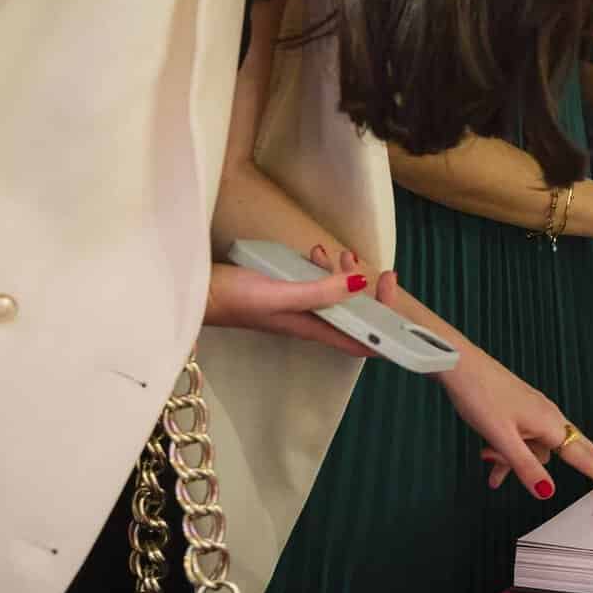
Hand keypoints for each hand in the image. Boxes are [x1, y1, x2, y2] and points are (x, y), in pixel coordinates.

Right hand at [204, 249, 381, 356]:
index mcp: (314, 329)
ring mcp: (297, 307)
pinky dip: (321, 269)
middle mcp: (310, 321)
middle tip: (375, 268)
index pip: (361, 340)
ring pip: (334, 296)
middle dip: (369, 293)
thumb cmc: (236, 299)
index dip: (386, 329)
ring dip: (344, 276)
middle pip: (352, 314)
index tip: (395, 299)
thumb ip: (320, 292)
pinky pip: (313, 283)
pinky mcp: (284, 293)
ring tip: (341, 254)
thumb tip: (360, 286)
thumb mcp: (283, 294)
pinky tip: (314, 252)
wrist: (197, 296)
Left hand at [438, 340, 592, 498]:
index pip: (582, 455)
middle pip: (576, 449)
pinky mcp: (520, 411)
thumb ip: (525, 467)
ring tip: (488, 460)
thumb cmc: (481, 396)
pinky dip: (510, 453)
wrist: (463, 366)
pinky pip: (523, 440)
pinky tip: (490, 461)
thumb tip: (548, 492)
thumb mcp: (502, 438)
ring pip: (538, 448)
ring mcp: (534, 413)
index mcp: (549, 423)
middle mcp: (547, 417)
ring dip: (518, 461)